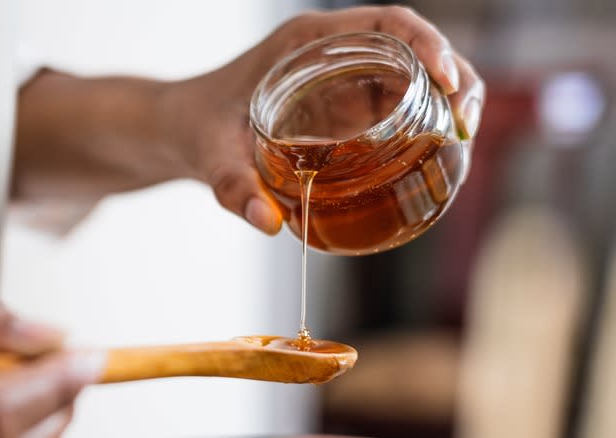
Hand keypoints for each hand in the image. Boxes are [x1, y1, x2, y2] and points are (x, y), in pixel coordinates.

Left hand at [164, 6, 485, 234]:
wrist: (181, 130)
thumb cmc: (195, 127)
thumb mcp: (209, 155)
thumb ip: (233, 187)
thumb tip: (270, 222)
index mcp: (306, 41)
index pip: (386, 21)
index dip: (428, 42)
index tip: (446, 79)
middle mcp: (332, 52)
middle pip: (415, 48)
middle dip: (455, 78)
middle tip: (466, 127)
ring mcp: (342, 79)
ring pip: (413, 78)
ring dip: (448, 104)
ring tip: (462, 147)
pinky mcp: (344, 107)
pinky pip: (397, 108)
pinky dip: (424, 127)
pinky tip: (435, 160)